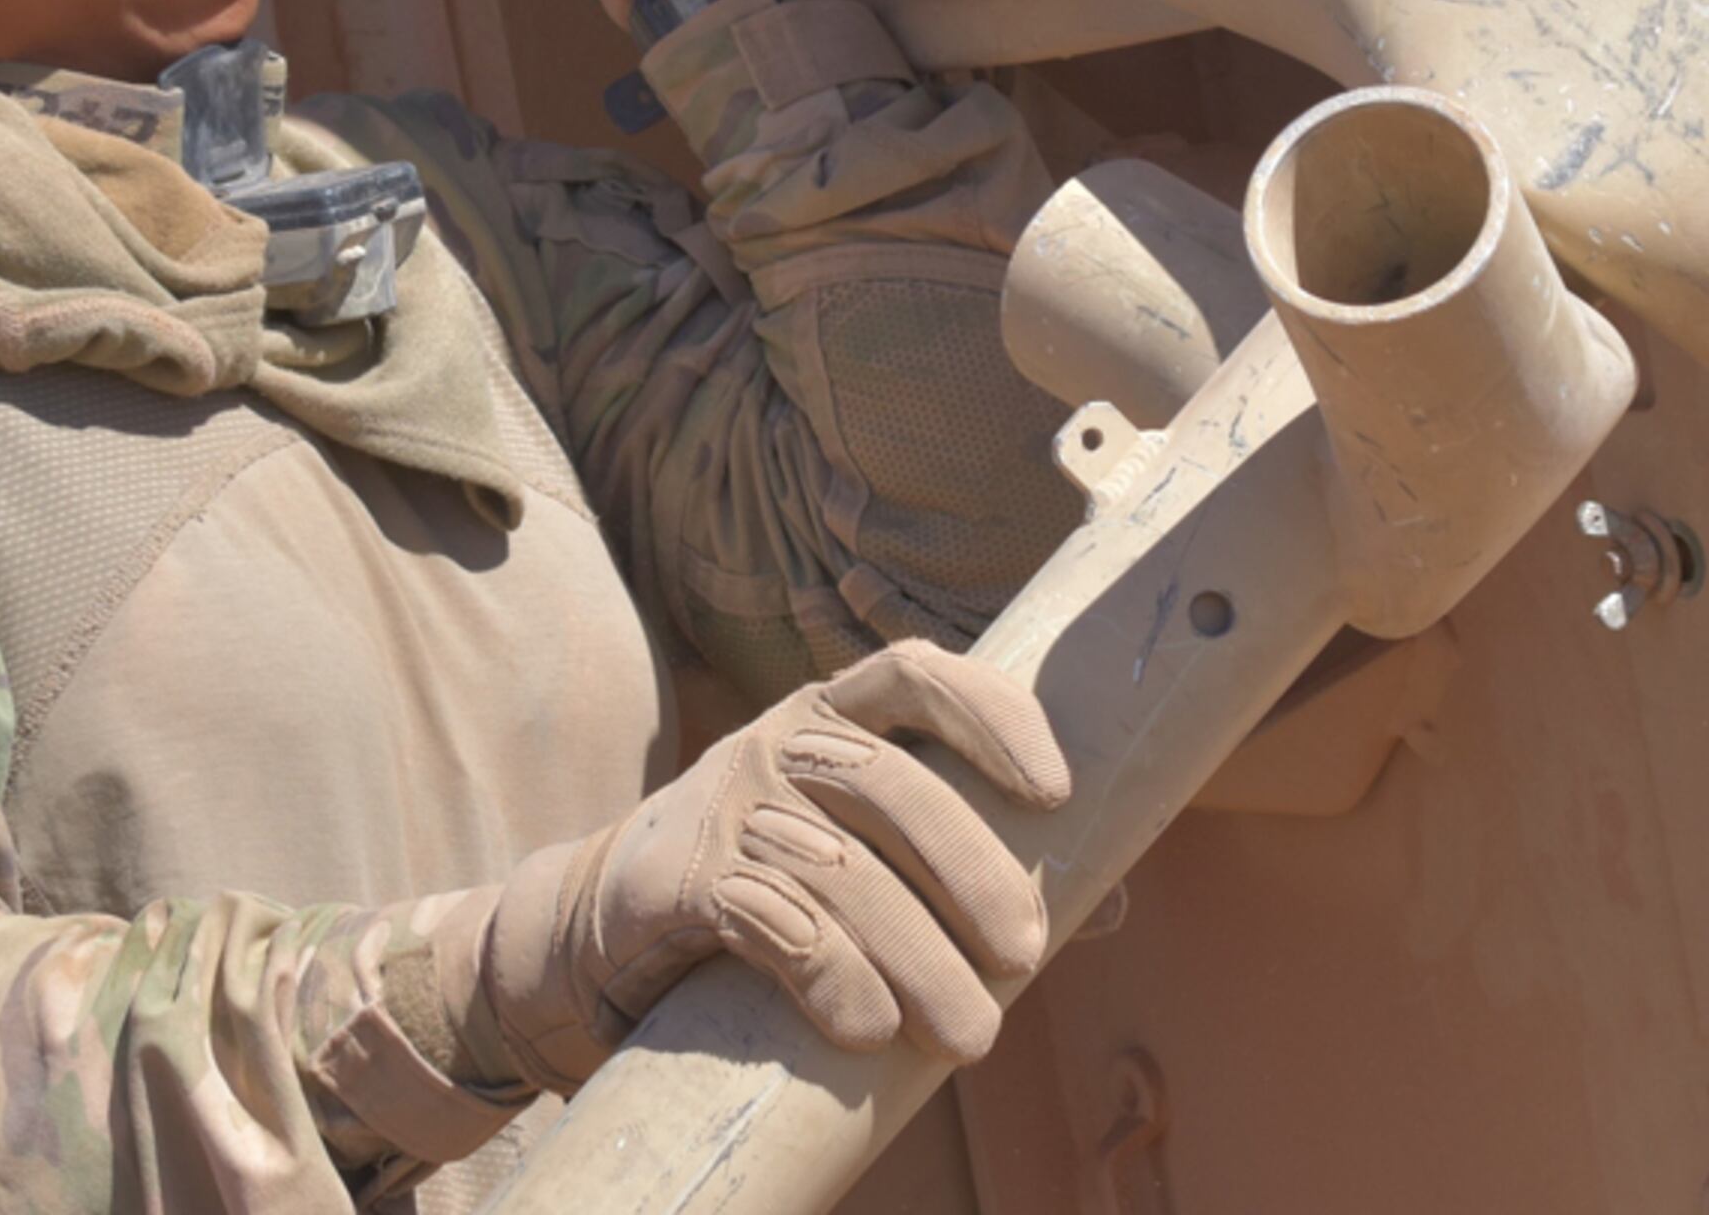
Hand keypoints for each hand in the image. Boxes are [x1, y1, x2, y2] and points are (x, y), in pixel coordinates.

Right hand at [447, 639, 1070, 1091]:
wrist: (598, 930)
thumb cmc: (769, 884)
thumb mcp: (865, 853)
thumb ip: (969, 865)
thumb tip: (1111, 903)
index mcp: (834, 716)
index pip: (915, 673)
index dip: (992, 715)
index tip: (1055, 792)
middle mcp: (780, 742)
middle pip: (892, 782)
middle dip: (973, 872)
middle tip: (1025, 957)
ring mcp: (725, 805)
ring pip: (839, 866)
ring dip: (919, 957)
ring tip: (972, 1034)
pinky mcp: (677, 879)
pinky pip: (767, 919)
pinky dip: (830, 974)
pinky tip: (870, 1025)